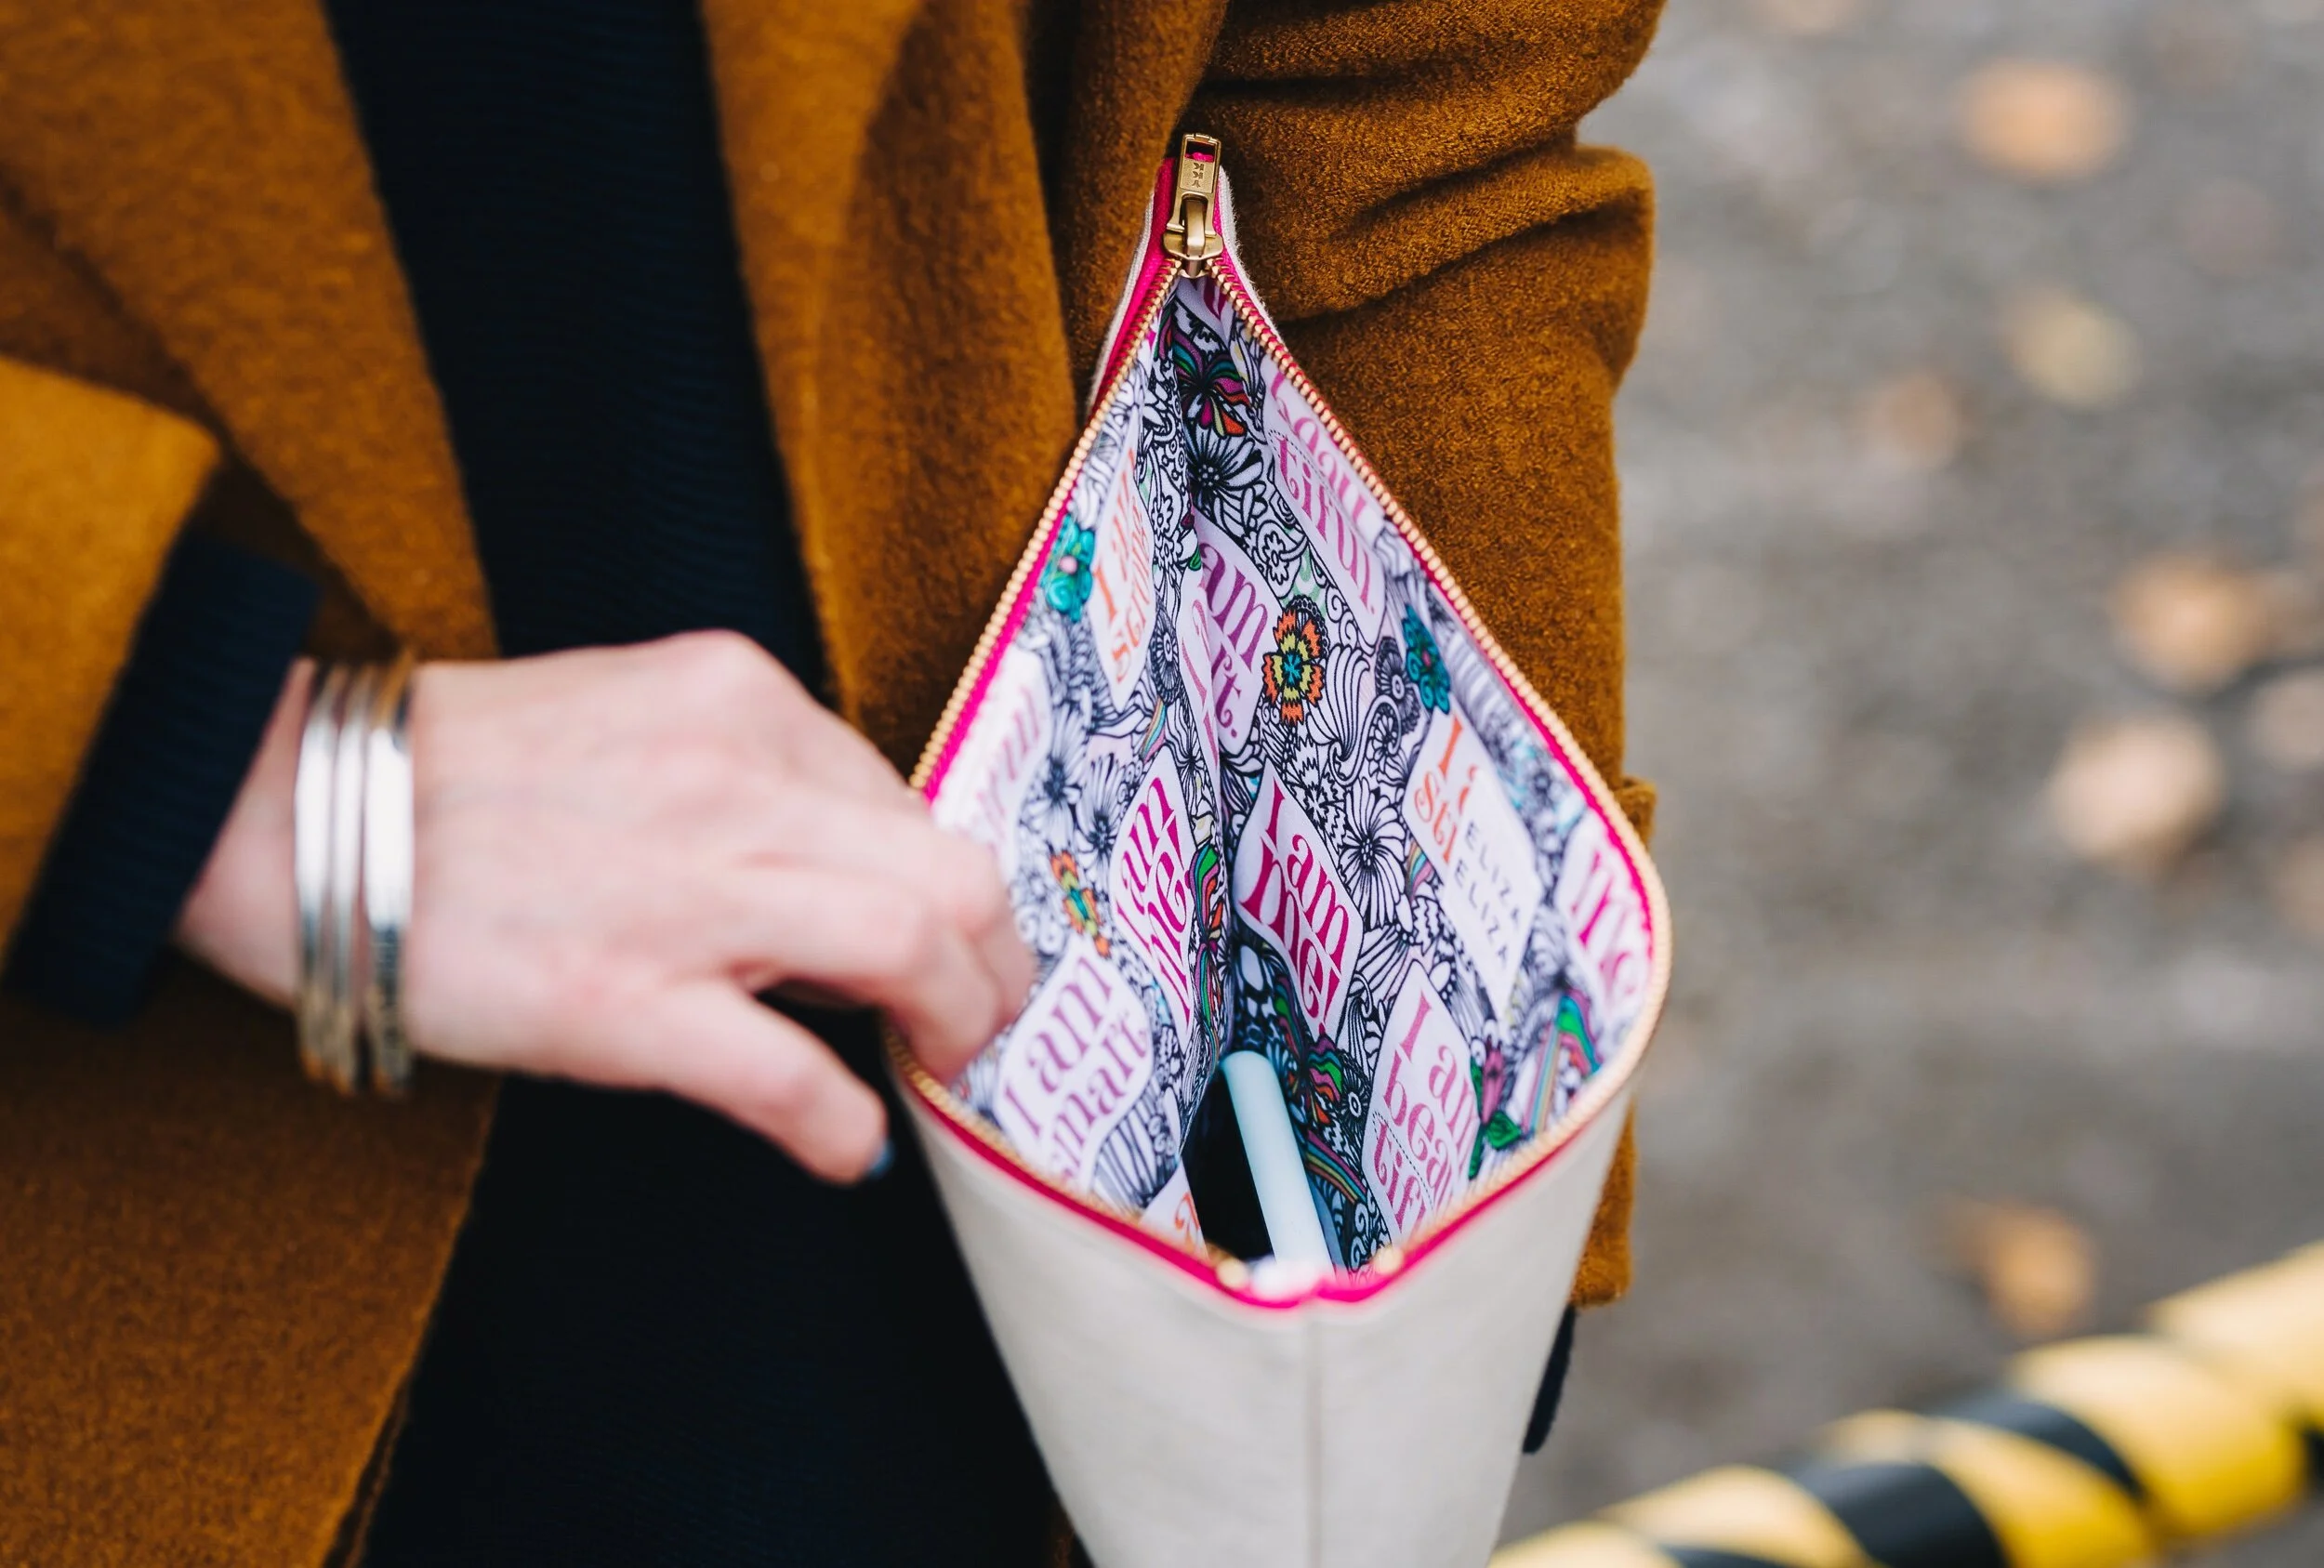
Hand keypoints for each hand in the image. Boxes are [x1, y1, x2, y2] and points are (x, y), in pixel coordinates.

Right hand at [177, 631, 1032, 1180]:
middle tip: (986, 1016)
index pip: (904, 797)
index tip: (952, 938)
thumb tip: (843, 856)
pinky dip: (845, 1125)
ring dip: (959, 1027)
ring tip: (946, 1067)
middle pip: (952, 871)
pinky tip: (852, 1150)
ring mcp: (687, 891)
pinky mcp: (623, 1000)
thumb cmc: (458, 771)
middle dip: (999, 960)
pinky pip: (788, 1076)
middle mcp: (737, 779)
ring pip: (912, 950)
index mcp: (740, 698)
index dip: (945, 884)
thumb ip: (743, 765)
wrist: (293, 809)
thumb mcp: (634, 711)